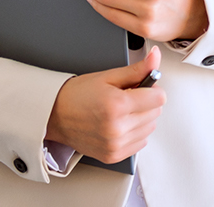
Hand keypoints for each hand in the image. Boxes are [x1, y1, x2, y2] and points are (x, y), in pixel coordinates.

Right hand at [45, 46, 166, 163]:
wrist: (54, 116)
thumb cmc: (78, 94)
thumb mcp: (108, 76)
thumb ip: (137, 69)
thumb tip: (155, 57)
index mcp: (117, 105)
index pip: (159, 98)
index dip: (152, 89)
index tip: (142, 87)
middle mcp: (117, 128)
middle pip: (156, 113)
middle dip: (147, 103)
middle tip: (127, 98)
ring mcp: (115, 144)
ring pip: (150, 128)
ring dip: (142, 118)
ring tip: (121, 112)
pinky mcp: (113, 156)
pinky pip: (140, 143)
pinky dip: (135, 133)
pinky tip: (119, 124)